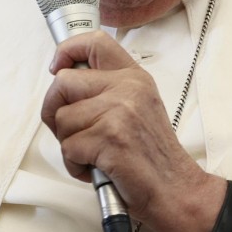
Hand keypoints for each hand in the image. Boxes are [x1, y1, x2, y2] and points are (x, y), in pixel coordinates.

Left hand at [42, 32, 231, 231]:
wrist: (176, 189)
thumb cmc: (151, 154)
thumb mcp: (138, 106)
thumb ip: (108, 89)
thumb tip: (64, 82)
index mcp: (133, 77)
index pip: (94, 42)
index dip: (67, 50)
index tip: (56, 67)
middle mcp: (127, 88)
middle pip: (62, 83)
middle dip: (55, 111)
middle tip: (72, 131)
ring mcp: (118, 112)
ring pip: (61, 119)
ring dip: (69, 143)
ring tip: (93, 154)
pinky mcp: (110, 139)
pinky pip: (68, 147)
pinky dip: (75, 164)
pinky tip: (96, 168)